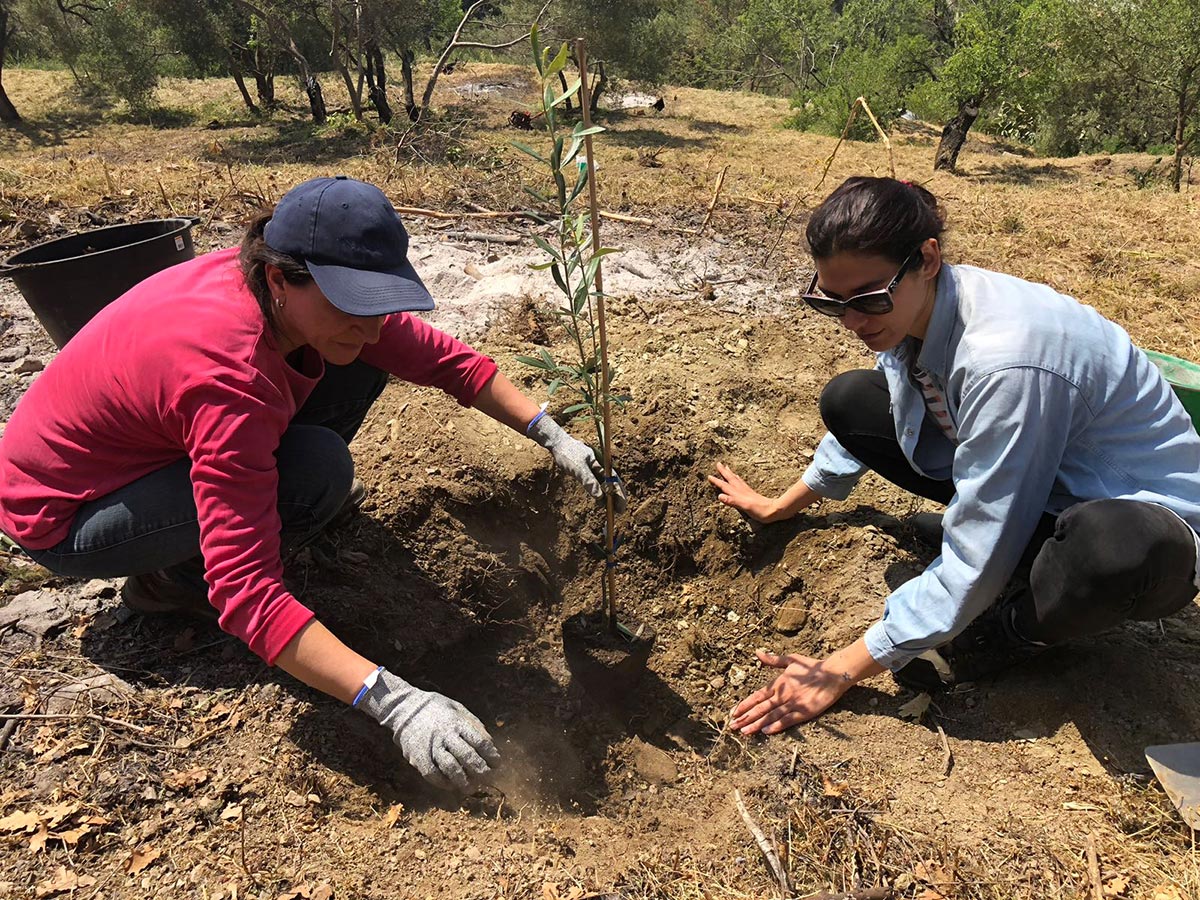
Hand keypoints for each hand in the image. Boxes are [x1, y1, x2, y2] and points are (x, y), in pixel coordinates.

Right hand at [357, 668, 500, 791]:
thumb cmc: (436, 708)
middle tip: (488, 778)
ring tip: (471, 788)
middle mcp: (446, 735)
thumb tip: (489, 743)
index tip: (497, 764)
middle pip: (468, 757)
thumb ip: (473, 724)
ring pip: (451, 768)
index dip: (491, 755)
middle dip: (481, 771)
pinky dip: (443, 783)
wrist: (405, 707)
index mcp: (457, 722)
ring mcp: (431, 746)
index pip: (480, 742)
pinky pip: (432, 774)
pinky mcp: (418, 756)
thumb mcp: (458, 708)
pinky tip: (450, 785)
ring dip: (463, 781)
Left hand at [528, 414, 627, 512]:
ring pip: (605, 485)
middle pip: (612, 483)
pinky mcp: (587, 472)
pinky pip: (596, 484)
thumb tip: (600, 496)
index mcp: (601, 463)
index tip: (621, 506)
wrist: (558, 444)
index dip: (619, 494)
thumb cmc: (568, 453)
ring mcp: (594, 469)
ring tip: (611, 510)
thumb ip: (589, 481)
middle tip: (619, 512)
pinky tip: (600, 502)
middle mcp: (600, 467)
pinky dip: (599, 493)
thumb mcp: (578, 468)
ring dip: (609, 497)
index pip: (614, 481)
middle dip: (617, 497)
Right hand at [708, 463, 778, 522]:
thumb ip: (732, 501)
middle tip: (718, 463)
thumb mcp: (744, 507)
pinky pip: (741, 483)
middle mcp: (742, 490)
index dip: (717, 481)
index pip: (725, 486)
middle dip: (724, 472)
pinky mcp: (751, 494)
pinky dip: (737, 479)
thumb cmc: (759, 510)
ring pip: (736, 480)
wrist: (773, 510)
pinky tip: (738, 478)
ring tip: (726, 467)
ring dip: (730, 473)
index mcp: (738, 493)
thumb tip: (719, 496)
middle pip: (731, 479)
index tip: (709, 476)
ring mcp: (747, 491)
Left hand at [729, 649, 850, 733]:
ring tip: (744, 731)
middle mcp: (783, 694)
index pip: (757, 696)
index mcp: (778, 683)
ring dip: (756, 724)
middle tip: (732, 726)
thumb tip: (757, 653)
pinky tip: (765, 731)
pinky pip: (787, 721)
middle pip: (760, 708)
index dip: (745, 705)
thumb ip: (772, 660)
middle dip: (745, 717)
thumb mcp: (790, 659)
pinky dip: (776, 726)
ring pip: (771, 716)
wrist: (833, 674)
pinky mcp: (804, 712)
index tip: (734, 712)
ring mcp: (793, 704)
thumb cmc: (812, 666)